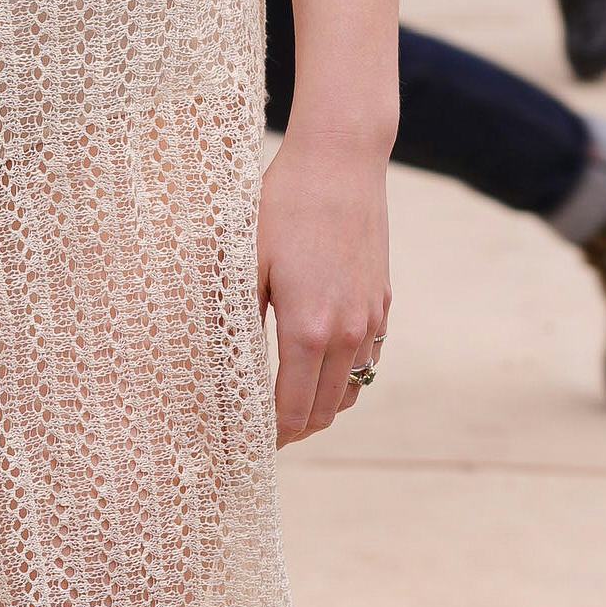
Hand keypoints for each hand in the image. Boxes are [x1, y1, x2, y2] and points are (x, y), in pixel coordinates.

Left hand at [256, 128, 390, 447]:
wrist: (340, 161)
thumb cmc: (281, 206)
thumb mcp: (243, 263)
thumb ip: (237, 323)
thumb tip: (222, 372)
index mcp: (308, 331)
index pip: (291, 411)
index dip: (269, 436)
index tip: (247, 444)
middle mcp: (348, 334)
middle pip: (324, 411)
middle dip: (293, 430)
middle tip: (262, 433)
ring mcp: (371, 319)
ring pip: (351, 389)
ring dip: (321, 406)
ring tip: (287, 404)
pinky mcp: (383, 301)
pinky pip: (368, 359)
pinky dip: (344, 376)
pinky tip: (317, 365)